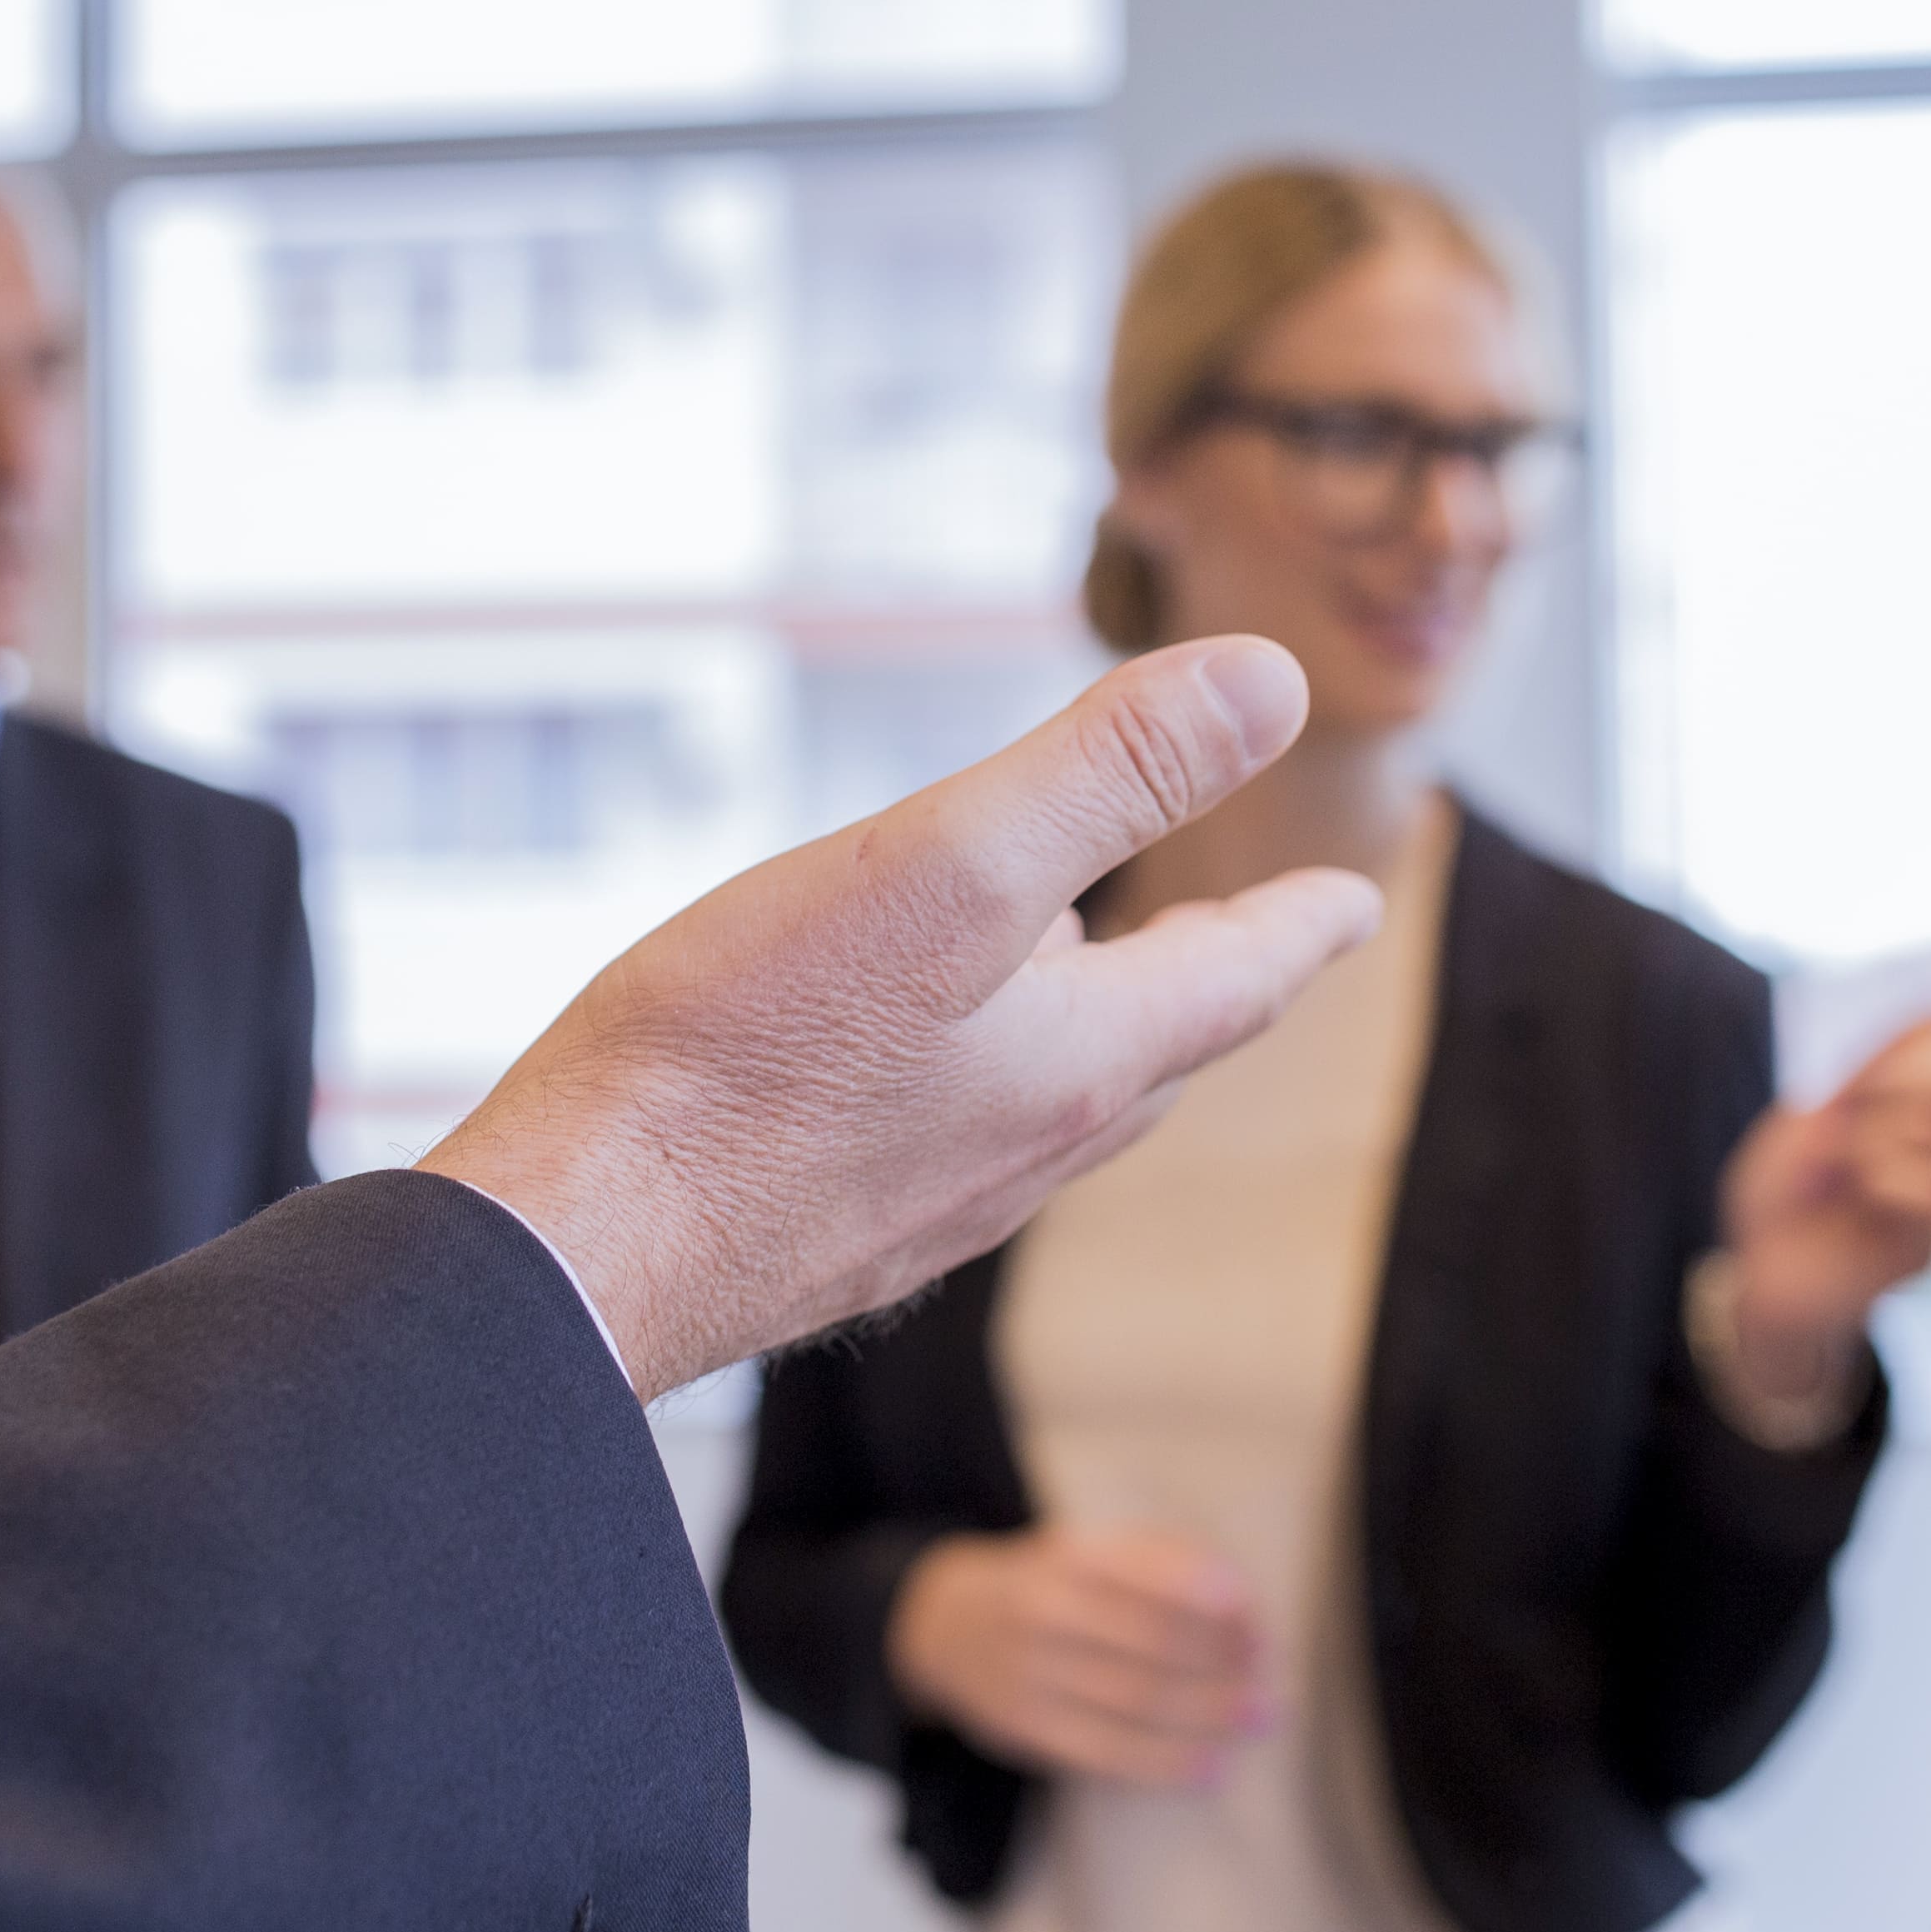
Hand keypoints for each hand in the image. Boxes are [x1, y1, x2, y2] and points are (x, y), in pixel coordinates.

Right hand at [423, 638, 1381, 1397]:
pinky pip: (947, 1144)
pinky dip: (981, 1084)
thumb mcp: (941, 869)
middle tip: (1248, 949)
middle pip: (1154, 1051)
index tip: (1351, 905)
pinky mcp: (825, 1231)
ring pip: (1052, 1105)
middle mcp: (1018, 1148)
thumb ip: (1106, 774)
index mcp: (1073, 1061)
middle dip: (1207, 987)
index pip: (1231, 980)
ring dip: (1096, 1037)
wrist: (579, 1250)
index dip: (1299, 925)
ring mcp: (921, 1203)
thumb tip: (1275, 681)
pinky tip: (911, 1067)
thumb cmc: (743, 1057)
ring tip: (1090, 983)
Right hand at [889, 1526, 1265, 1788]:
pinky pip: (1105, 1752)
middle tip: (1269, 1683)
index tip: (1253, 1616)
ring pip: (1134, 1703)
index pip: (1142, 1573)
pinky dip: (1165, 1763)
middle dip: (1220, 1666)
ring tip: (1257, 1721)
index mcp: (1066, 1559)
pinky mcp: (1026, 1728)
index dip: (1202, 1595)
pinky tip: (1211, 1766)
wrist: (943, 1625)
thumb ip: (1158, 1562)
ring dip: (1207, 1716)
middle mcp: (1044, 1612)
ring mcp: (1030, 1674)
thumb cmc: (1048, 1585)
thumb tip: (1238, 1599)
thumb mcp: (1086, 1549)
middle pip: (1148, 1644)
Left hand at [1713, 1015, 1930, 1401]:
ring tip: (1842, 1163)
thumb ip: (1853, 1091)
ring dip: (1879, 1133)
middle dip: (1903, 1076)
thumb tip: (1902, 1067)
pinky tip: (1862, 1192)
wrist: (1762, 1282)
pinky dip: (1887, 1177)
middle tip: (1852, 1105)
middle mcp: (1928, 1141)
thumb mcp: (1796, 1132)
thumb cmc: (1775, 1203)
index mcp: (1894, 1108)